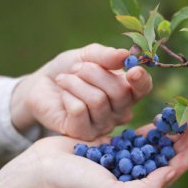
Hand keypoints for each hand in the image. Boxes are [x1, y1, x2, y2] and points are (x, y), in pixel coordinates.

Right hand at [0, 119, 187, 187]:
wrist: (43, 170)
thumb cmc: (75, 185)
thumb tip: (170, 175)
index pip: (169, 174)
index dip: (187, 159)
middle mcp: (132, 177)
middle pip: (164, 157)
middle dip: (182, 142)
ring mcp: (123, 160)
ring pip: (154, 145)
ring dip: (170, 133)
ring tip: (185, 119)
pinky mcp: (113, 146)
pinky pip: (137, 137)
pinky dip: (150, 129)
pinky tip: (162, 120)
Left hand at [11, 43, 152, 139]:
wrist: (43, 85)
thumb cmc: (71, 70)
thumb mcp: (87, 56)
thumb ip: (106, 55)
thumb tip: (126, 55)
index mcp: (127, 91)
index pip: (144, 88)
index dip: (141, 80)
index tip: (132, 70)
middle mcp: (120, 111)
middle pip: (119, 92)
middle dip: (94, 72)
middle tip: (77, 69)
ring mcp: (103, 125)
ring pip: (97, 100)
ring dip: (76, 83)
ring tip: (65, 80)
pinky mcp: (84, 133)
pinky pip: (79, 110)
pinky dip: (67, 95)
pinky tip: (63, 96)